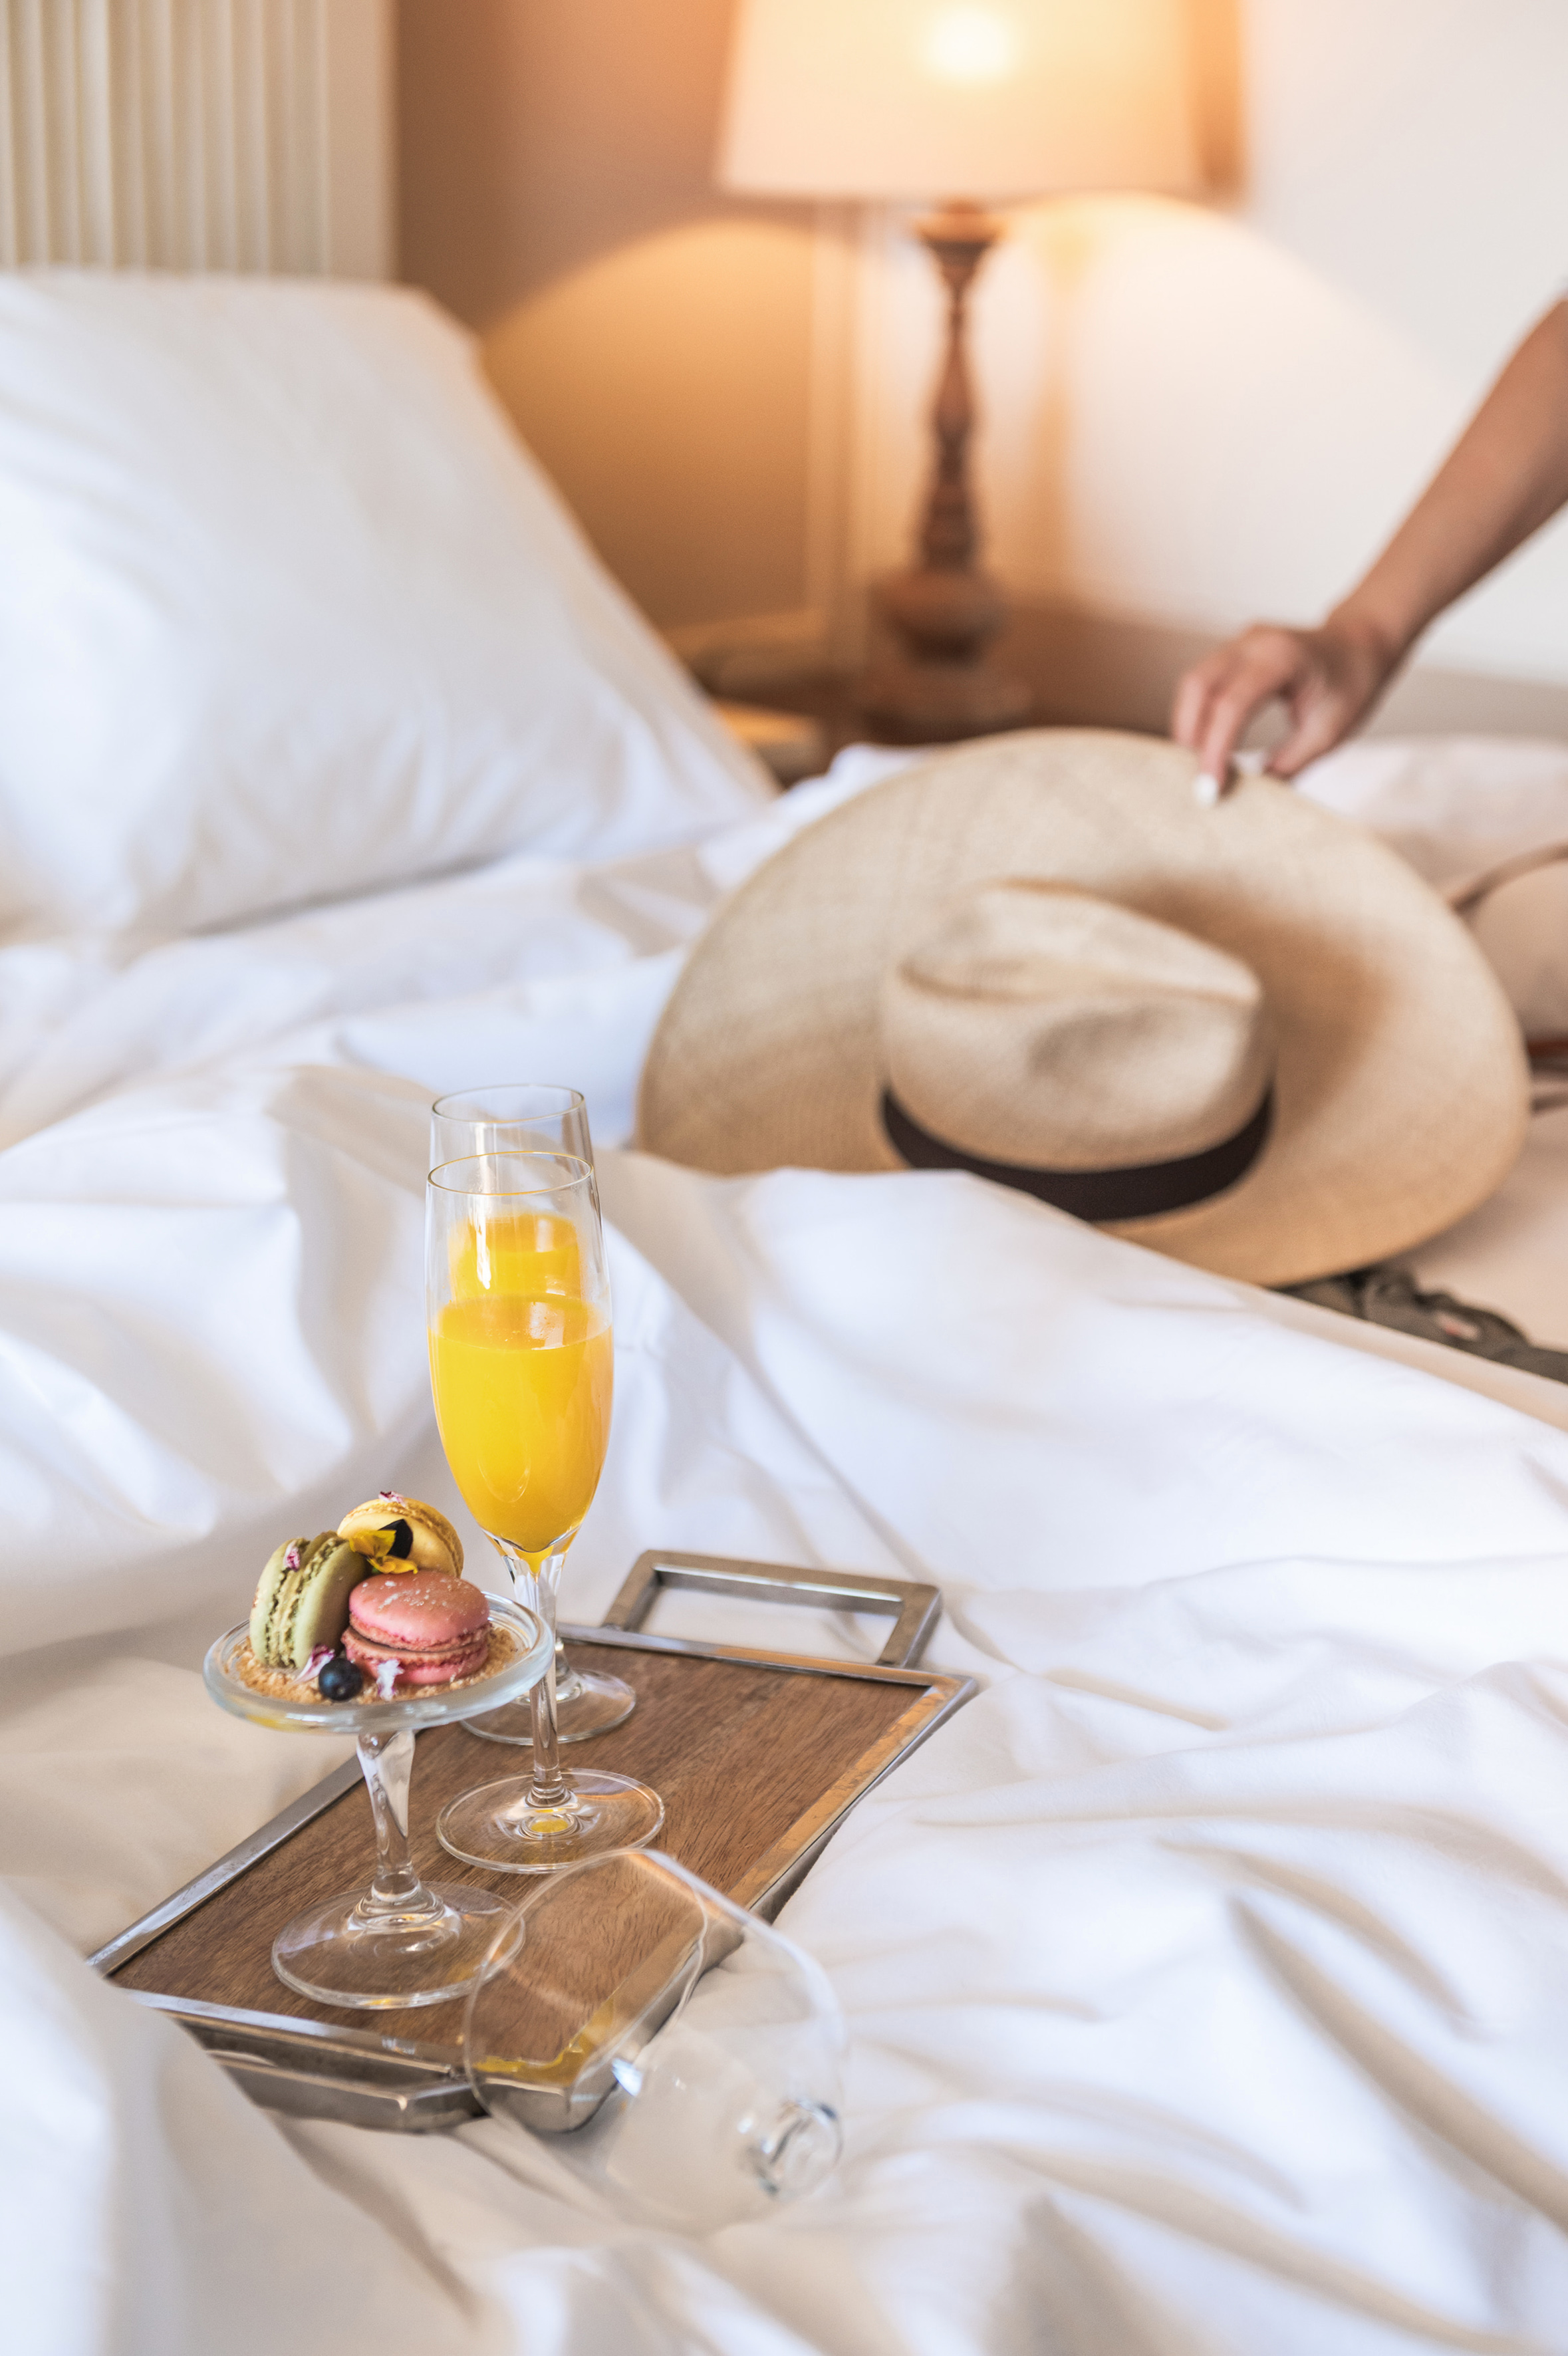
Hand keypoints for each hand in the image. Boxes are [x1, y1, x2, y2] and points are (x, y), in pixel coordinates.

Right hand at [1171, 617, 1399, 791]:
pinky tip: (1205, 745)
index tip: (1211, 789)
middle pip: (1198, 686)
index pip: (1232, 704)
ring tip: (1199, 765)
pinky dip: (1198, 715)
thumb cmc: (1352, 686)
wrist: (1361, 644)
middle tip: (1196, 780)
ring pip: (1193, 683)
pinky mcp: (1233, 651)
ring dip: (1189, 727)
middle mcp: (1254, 642)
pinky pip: (1203, 682)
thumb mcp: (1327, 734)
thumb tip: (1247, 793)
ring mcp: (1240, 642)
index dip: (1215, 749)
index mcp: (1282, 658)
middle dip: (1190, 737)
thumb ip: (1287, 764)